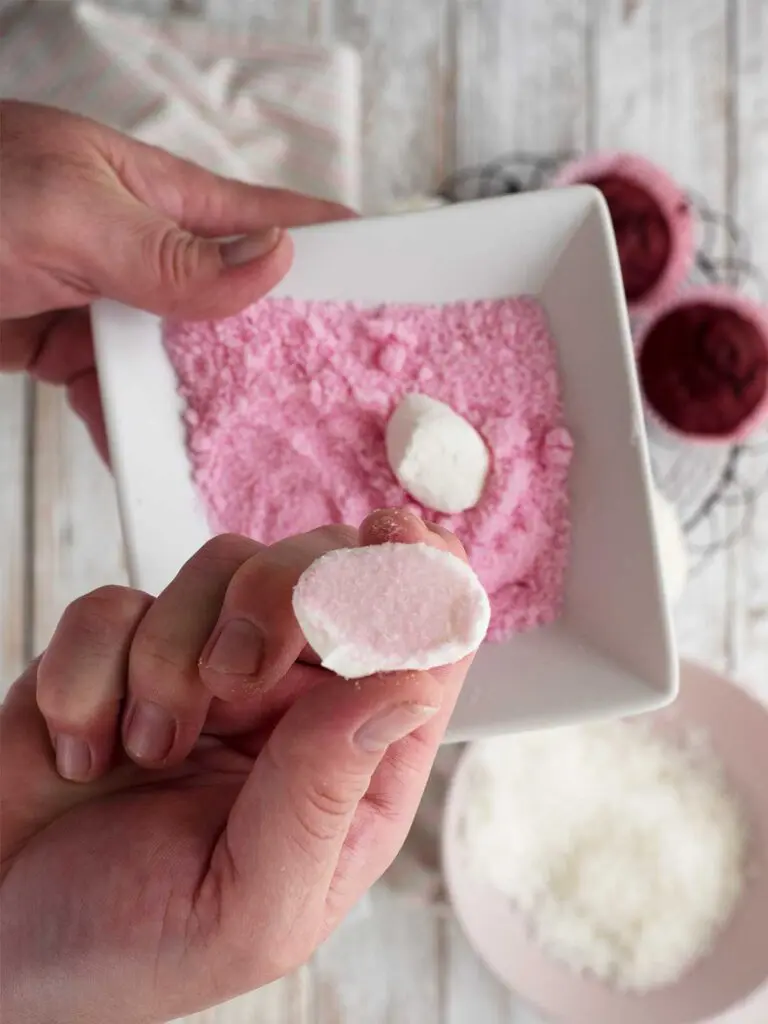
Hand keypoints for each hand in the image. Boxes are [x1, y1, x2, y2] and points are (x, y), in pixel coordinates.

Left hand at [0, 100, 352, 458]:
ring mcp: (112, 303)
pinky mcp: (72, 350)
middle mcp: (149, 249)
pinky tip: (169, 463)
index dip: (339, 252)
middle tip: (342, 405)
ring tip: (268, 452)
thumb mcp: (68, 212)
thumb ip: (172, 251)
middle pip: (242, 304)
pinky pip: (127, 395)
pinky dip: (144, 429)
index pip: (276, 221)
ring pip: (189, 361)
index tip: (396, 299)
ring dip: (220, 404)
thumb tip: (276, 267)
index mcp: (163, 194)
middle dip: (289, 348)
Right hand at [0, 510, 472, 1023]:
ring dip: (171, 655)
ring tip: (149, 751)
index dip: (421, 576)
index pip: (421, 643)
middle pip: (324, 568)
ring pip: (222, 565)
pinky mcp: (121, 651)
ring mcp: (205, 664)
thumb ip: (325, 790)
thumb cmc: (138, 945)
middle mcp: (292, 699)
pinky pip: (116, 601)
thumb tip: (409, 683)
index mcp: (352, 760)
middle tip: (233, 677)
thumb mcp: (252, 906)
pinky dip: (91, 671)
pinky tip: (88, 751)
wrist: (4, 938)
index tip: (394, 540)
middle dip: (279, 598)